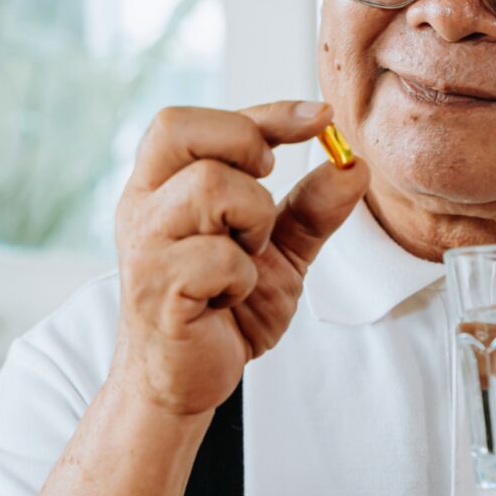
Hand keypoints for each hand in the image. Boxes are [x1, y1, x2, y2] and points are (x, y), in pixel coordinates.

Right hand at [112, 101, 369, 417]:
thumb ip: (313, 209)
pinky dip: (242, 279)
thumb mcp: (279, 251)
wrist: (187, 383)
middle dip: (245, 148)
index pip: (202, 121)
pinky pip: (218, 257)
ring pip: (210, 186)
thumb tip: (353, 164)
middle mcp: (143, 205)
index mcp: (162, 184)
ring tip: (245, 259)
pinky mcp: (156, 288)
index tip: (322, 118)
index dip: (267, 112)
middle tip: (265, 191)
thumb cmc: (221, 311)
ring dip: (253, 221)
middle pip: (181, 129)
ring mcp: (144, 245)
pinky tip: (228, 299)